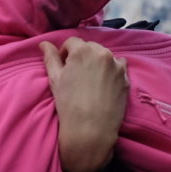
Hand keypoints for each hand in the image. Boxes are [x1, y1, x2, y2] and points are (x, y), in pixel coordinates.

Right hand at [42, 37, 128, 171]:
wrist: (91, 129)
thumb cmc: (68, 104)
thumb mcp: (55, 79)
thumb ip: (50, 57)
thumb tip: (44, 43)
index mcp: (82, 50)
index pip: (72, 42)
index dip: (65, 53)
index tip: (64, 67)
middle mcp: (102, 53)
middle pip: (90, 47)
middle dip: (82, 56)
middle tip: (77, 75)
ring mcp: (116, 65)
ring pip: (104, 56)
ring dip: (97, 62)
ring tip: (91, 80)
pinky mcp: (126, 77)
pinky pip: (119, 66)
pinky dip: (112, 70)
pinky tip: (104, 84)